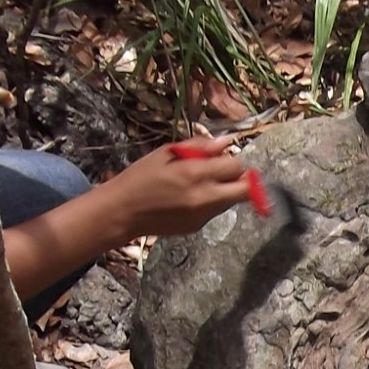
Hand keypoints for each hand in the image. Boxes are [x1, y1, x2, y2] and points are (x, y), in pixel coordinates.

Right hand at [96, 138, 256, 242]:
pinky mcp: (198, 227)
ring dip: (225, 190)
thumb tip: (225, 142)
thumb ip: (199, 147)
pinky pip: (216, 211)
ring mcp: (203, 215)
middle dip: (239, 179)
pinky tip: (190, 197)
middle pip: (244, 190)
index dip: (232, 160)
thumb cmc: (140, 177)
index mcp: (194, 174)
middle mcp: (204, 197)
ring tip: (200, 184)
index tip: (220, 158)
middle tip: (223, 173)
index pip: (236, 167)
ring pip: (232, 201)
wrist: (123, 212)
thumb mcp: (166, 153)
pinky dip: (212, 202)